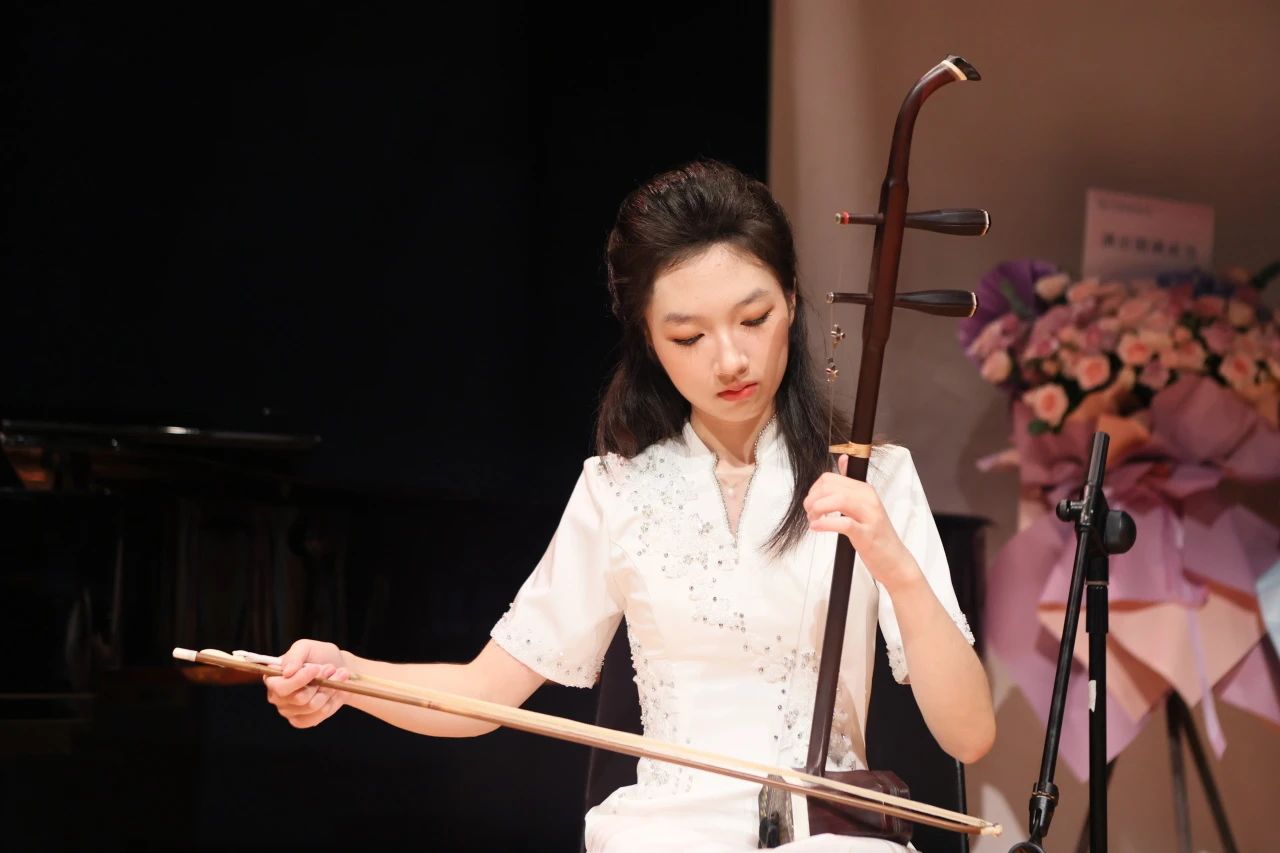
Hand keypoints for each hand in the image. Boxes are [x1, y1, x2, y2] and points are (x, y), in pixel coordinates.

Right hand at [263, 638, 352, 728]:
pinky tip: (335, 691)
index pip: (280, 687)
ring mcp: (288, 711)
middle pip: (299, 698)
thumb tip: (287, 672)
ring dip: (329, 690)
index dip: (300, 679)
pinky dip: (331, 702)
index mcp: (272, 678)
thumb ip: (294, 656)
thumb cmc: (319, 656)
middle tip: (331, 669)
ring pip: (313, 706)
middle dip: (320, 682)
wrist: (338, 668)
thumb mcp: (306, 647)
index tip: (316, 668)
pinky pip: (317, 717)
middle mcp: (276, 697)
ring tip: (337, 676)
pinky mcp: (302, 720)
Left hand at [803, 454, 920, 592]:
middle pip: (830, 486)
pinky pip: (843, 523)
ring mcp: (870, 516)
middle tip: (810, 514)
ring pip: (837, 499)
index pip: (830, 478)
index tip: (811, 504)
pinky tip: (817, 527)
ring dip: (817, 509)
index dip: (814, 490)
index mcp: (865, 490)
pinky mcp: (867, 534)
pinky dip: (825, 524)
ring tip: (813, 520)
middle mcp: (868, 498)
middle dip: (813, 499)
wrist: (894, 560)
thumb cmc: (875, 535)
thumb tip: (843, 458)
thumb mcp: (863, 506)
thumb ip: (850, 485)